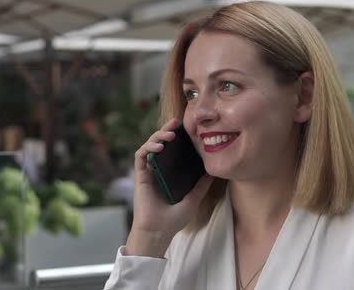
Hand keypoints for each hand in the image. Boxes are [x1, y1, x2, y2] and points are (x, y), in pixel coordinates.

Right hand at [125, 118, 213, 257]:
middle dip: (167, 130)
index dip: (177, 137)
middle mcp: (158, 170)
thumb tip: (214, 172)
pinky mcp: (140, 175)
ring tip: (170, 134)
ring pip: (149, 146)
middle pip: (160, 143)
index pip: (172, 150)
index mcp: (169, 173)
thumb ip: (201, 185)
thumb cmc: (174, 219)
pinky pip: (141, 156)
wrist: (159, 232)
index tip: (187, 128)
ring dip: (157, 136)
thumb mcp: (193, 199)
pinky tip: (159, 147)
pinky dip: (148, 148)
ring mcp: (148, 172)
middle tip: (177, 122)